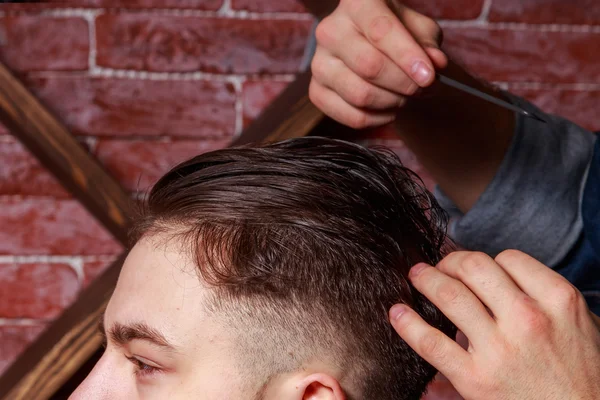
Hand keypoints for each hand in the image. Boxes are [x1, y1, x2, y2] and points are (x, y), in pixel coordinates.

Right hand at [309, 0, 446, 128]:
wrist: (371, 47)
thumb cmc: (398, 34)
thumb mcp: (419, 30)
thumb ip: (428, 45)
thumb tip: (435, 65)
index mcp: (356, 3)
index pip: (381, 30)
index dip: (407, 57)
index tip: (429, 77)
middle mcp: (330, 30)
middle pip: (369, 66)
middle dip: (403, 84)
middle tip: (422, 88)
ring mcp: (318, 63)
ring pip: (360, 94)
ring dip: (393, 102)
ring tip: (406, 96)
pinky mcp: (316, 91)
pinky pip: (351, 117)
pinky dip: (378, 119)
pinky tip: (389, 109)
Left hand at [389, 250, 599, 399]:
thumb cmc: (584, 376)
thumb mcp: (581, 327)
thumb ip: (547, 299)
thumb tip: (505, 283)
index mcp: (557, 299)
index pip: (508, 259)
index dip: (486, 260)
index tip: (474, 268)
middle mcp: (528, 318)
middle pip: (474, 268)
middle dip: (450, 261)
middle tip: (440, 265)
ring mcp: (499, 348)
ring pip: (450, 295)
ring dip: (426, 279)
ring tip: (416, 276)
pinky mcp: (475, 378)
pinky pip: (431, 342)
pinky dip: (407, 323)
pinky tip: (397, 313)